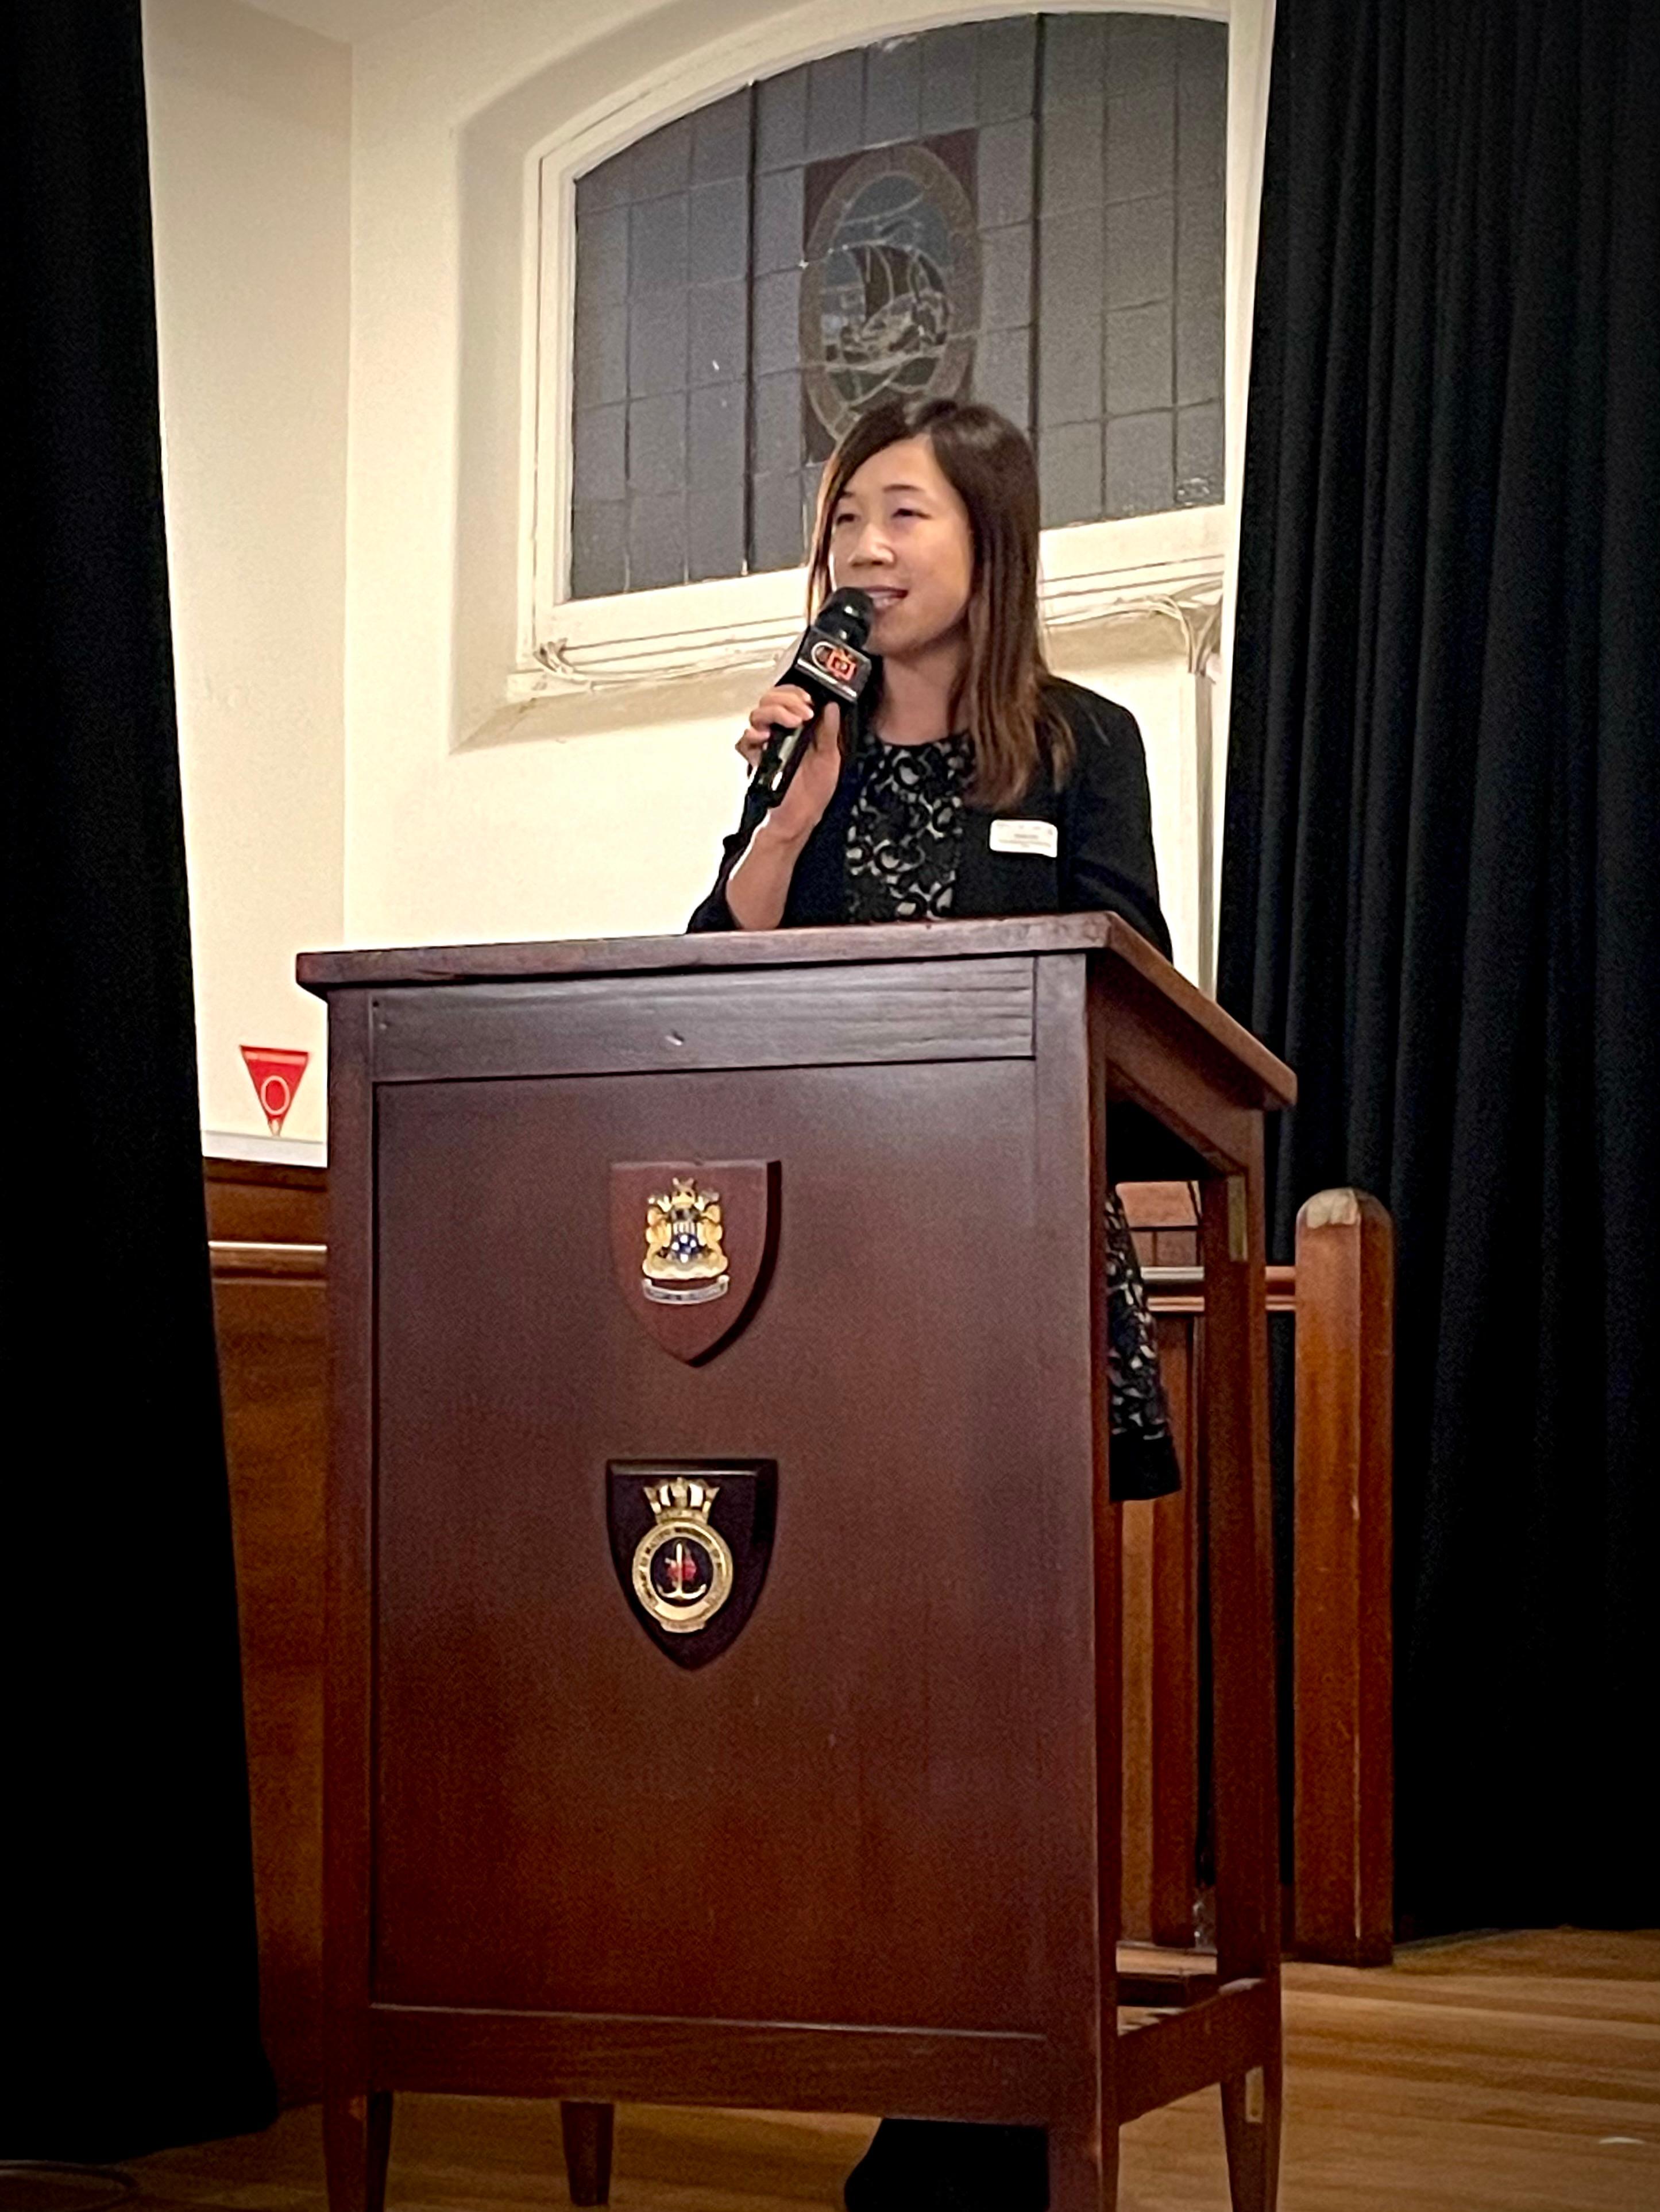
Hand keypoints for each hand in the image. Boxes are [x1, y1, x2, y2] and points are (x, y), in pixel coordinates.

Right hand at [737, 686, 843, 845]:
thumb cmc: (813, 793)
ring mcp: (766, 744)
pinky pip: (744, 741)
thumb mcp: (830, 758)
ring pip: (757, 715)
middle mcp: (780, 733)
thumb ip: (829, 731)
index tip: (809, 700)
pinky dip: (751, 736)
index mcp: (799, 729)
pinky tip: (764, 737)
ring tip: (792, 722)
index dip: (796, 692)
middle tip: (802, 712)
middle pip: (770, 700)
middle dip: (787, 700)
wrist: (800, 818)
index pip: (790, 697)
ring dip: (774, 712)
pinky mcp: (755, 759)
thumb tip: (830, 706)